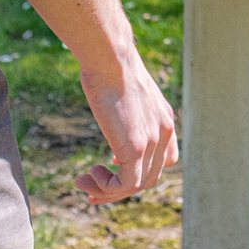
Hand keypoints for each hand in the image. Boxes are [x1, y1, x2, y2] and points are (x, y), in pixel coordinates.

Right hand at [75, 53, 179, 203]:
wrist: (110, 58)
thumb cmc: (110, 67)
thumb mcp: (126, 92)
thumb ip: (128, 112)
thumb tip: (114, 120)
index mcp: (164, 119)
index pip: (164, 160)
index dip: (140, 170)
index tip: (110, 168)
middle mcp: (165, 132)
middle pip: (150, 177)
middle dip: (120, 188)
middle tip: (90, 186)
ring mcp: (153, 141)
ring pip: (138, 186)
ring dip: (108, 191)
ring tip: (83, 181)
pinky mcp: (136, 147)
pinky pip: (127, 185)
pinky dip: (107, 188)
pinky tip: (90, 175)